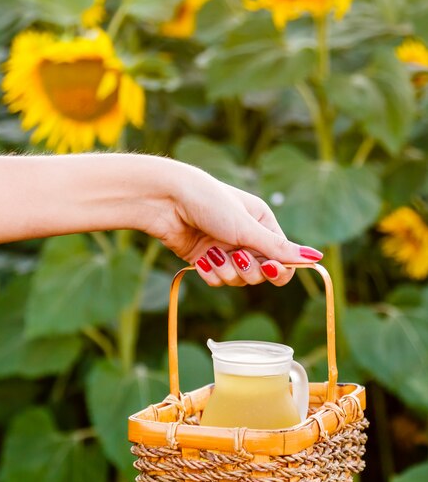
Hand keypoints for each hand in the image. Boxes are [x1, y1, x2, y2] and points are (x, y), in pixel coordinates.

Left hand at [145, 164, 321, 286]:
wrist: (166, 201)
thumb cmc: (208, 203)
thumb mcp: (246, 227)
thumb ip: (278, 248)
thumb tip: (316, 258)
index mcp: (262, 223)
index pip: (284, 259)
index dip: (279, 269)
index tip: (270, 268)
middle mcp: (246, 238)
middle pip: (261, 274)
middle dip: (248, 270)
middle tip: (236, 256)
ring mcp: (225, 249)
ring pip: (238, 280)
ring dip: (226, 271)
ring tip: (213, 254)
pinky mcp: (205, 259)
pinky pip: (217, 280)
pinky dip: (209, 273)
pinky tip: (201, 259)